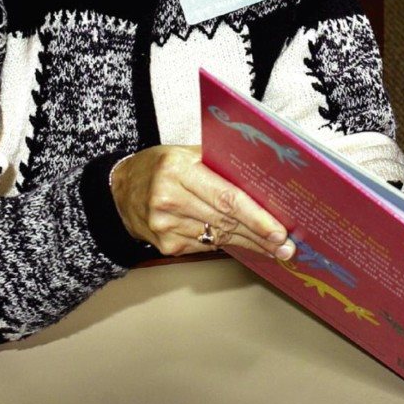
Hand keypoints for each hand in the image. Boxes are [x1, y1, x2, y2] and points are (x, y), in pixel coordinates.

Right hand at [109, 145, 294, 259]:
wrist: (117, 191)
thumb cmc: (158, 166)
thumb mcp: (184, 153)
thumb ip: (217, 162)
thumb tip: (260, 176)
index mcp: (177, 170)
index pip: (225, 197)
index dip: (255, 215)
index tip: (278, 229)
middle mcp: (169, 199)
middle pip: (225, 220)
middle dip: (260, 235)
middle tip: (286, 246)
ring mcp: (165, 226)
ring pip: (218, 236)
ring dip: (250, 244)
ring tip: (275, 250)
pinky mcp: (165, 245)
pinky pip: (206, 245)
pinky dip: (229, 244)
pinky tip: (247, 245)